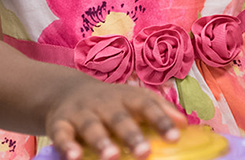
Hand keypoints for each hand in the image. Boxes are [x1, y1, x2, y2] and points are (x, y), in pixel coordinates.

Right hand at [46, 79, 186, 159]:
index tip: (175, 137)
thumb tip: (185, 124)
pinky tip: (74, 157)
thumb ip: (159, 109)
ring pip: (91, 126)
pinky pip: (61, 135)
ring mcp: (80, 113)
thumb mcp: (134, 99)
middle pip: (118, 117)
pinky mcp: (59, 124)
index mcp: (125, 97)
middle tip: (145, 152)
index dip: (161, 120)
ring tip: (111, 157)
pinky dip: (66, 146)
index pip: (146, 105)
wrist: (65, 91)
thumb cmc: (110, 102)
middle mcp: (103, 103)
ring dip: (101, 141)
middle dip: (131, 134)